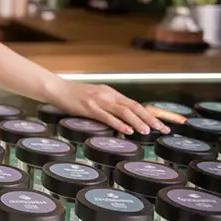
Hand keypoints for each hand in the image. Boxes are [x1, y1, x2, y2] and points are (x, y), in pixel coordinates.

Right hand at [48, 80, 170, 135]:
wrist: (57, 88)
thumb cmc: (74, 95)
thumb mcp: (95, 97)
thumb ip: (109, 105)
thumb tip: (123, 118)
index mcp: (111, 93)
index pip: (136, 104)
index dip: (151, 114)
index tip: (163, 123)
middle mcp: (108, 96)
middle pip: (134, 107)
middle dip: (150, 119)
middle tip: (163, 129)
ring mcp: (99, 101)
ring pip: (124, 111)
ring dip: (138, 122)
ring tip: (148, 131)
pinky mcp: (89, 108)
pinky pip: (107, 117)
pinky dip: (119, 123)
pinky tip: (127, 130)